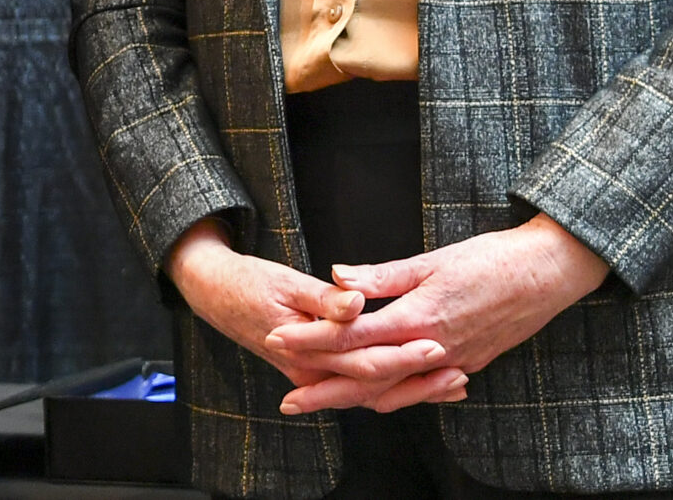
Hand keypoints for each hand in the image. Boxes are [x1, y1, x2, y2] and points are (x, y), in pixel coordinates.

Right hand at [165, 218, 466, 414]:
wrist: (212, 291)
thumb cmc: (247, 281)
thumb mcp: (282, 281)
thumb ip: (322, 298)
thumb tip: (353, 301)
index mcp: (307, 349)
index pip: (365, 360)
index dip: (404, 355)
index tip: (437, 344)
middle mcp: (313, 369)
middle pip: (376, 385)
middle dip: (420, 383)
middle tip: (460, 374)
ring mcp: (315, 372)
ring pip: (372, 391)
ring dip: (413, 389)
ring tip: (454, 383)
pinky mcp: (319, 367)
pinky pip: (361, 384)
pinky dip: (394, 385)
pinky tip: (420, 379)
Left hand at [266, 215, 608, 413]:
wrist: (551, 274)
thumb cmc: (493, 259)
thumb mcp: (433, 259)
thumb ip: (383, 275)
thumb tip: (336, 276)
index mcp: (420, 318)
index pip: (354, 337)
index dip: (312, 340)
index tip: (278, 339)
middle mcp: (435, 349)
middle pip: (369, 379)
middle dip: (325, 391)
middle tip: (287, 401)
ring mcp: (455, 362)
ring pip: (396, 392)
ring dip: (356, 399)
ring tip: (321, 401)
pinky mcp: (470, 364)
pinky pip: (423, 390)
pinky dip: (395, 396)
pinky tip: (376, 395)